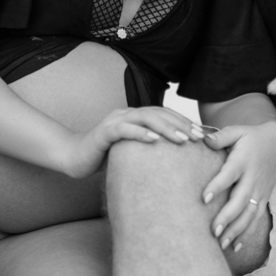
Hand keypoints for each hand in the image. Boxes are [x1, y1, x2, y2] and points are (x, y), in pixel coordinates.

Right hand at [61, 106, 204, 178]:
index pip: (164, 115)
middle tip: (199, 137)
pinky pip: (124, 130)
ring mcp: (114, 121)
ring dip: (166, 128)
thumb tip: (175, 162)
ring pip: (145, 119)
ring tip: (183, 139)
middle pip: (159, 114)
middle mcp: (126, 114)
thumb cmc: (102, 157)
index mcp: (134, 117)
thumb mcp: (130, 152)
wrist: (72, 158)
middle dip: (181, 124)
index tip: (203, 135)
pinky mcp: (103, 133)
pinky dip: (140, 133)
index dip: (184, 122)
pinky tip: (154, 141)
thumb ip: (148, 150)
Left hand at [201, 122, 275, 250]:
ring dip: (236, 230)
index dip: (217, 186)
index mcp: (243, 160)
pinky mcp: (264, 199)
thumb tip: (203, 139)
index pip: (230, 174)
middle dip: (227, 217)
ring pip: (249, 214)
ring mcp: (260, 190)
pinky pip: (256, 219)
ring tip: (221, 244)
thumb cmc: (251, 137)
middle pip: (240, 200)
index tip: (204, 199)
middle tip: (212, 231)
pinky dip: (247, 234)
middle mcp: (253, 178)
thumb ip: (220, 137)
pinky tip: (235, 247)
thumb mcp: (237, 131)